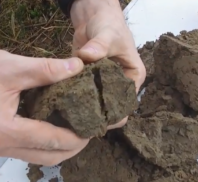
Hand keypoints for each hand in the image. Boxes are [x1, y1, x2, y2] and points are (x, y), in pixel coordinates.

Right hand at [0, 50, 88, 165]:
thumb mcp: (9, 68)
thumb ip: (45, 70)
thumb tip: (78, 67)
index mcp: (7, 131)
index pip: (53, 140)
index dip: (77, 136)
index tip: (94, 127)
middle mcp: (4, 146)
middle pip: (49, 156)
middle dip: (73, 147)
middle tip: (89, 131)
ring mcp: (1, 146)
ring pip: (39, 156)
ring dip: (60, 147)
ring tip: (76, 130)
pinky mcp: (0, 141)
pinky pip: (28, 149)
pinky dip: (46, 143)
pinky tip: (55, 126)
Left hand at [70, 0, 145, 129]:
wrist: (94, 14)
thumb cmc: (110, 24)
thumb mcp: (108, 34)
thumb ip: (100, 46)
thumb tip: (87, 56)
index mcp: (134, 76)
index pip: (128, 101)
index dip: (116, 113)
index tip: (100, 119)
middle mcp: (121, 83)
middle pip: (113, 106)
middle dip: (101, 113)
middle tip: (84, 120)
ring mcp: (104, 82)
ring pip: (97, 101)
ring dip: (87, 106)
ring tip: (74, 115)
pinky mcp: (89, 79)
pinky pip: (84, 91)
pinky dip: (76, 96)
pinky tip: (66, 102)